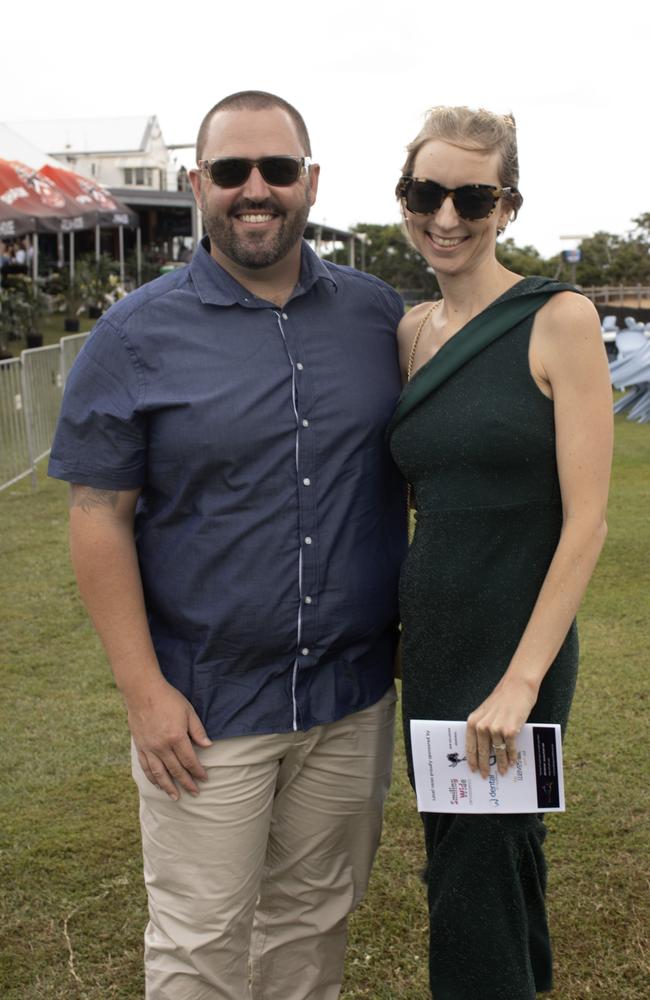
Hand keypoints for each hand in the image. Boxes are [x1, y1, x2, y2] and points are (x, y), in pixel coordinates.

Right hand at [126, 678, 212, 799]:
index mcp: (176, 737)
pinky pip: (146, 767)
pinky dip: (152, 778)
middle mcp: (162, 746)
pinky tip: (157, 784)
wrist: (142, 691)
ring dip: (168, 787)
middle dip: (186, 783)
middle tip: (195, 793)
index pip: (189, 760)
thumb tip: (208, 746)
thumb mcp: (188, 711)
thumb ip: (198, 730)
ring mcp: (149, 747)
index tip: (204, 778)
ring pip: (159, 773)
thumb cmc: (168, 699)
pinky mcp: (140, 746)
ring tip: (175, 797)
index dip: (198, 771)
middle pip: (176, 770)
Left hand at [465, 675, 537, 778]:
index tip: (472, 769)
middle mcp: (482, 726)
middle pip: (482, 752)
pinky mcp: (510, 730)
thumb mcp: (486, 712)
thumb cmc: (502, 698)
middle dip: (484, 766)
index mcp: (473, 721)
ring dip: (501, 763)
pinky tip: (513, 761)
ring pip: (497, 752)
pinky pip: (510, 748)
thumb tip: (485, 748)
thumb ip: (483, 727)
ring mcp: (496, 729)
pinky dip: (512, 756)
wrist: (517, 686)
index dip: (471, 760)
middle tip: (485, 776)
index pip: (470, 746)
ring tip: (503, 771)